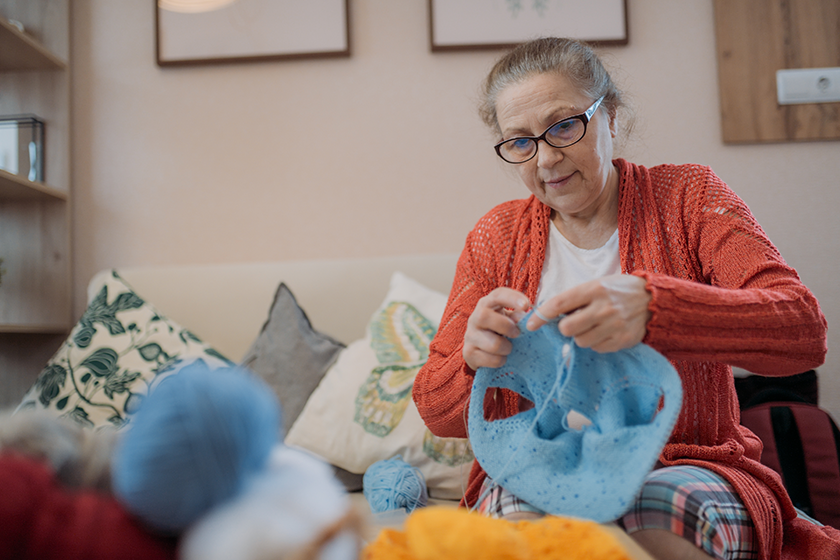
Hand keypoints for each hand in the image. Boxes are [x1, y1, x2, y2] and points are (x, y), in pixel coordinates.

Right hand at [463, 288, 531, 370]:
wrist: (481, 351)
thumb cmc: (500, 331)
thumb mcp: (509, 320)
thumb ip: (517, 317)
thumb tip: (523, 317)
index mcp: (487, 305)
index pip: (497, 295)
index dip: (512, 298)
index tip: (526, 305)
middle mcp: (475, 318)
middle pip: (484, 316)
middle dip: (506, 326)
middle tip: (517, 334)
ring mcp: (470, 336)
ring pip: (492, 343)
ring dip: (506, 348)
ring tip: (508, 348)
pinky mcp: (468, 353)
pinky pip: (490, 359)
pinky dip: (500, 361)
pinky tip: (500, 357)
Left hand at [525, 274, 650, 352]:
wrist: (653, 299)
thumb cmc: (617, 291)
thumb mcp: (596, 285)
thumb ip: (574, 299)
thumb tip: (547, 314)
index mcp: (593, 289)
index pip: (559, 304)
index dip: (541, 315)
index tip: (530, 324)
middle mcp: (603, 307)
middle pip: (567, 328)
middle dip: (565, 328)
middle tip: (573, 323)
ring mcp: (614, 325)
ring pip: (580, 342)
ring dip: (581, 337)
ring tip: (592, 326)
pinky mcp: (623, 340)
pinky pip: (597, 349)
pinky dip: (596, 343)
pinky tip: (604, 332)